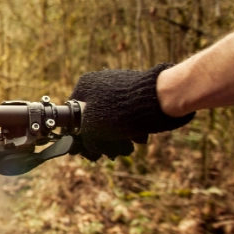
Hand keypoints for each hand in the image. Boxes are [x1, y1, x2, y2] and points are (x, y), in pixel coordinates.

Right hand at [68, 63, 194, 160]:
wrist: (159, 98)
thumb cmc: (120, 111)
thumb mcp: (92, 128)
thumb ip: (84, 137)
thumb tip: (88, 147)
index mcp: (85, 85)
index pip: (75, 112)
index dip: (80, 132)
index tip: (89, 147)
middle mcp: (100, 82)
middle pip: (95, 116)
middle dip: (102, 136)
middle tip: (110, 151)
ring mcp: (120, 85)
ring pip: (113, 117)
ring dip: (117, 135)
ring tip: (126, 147)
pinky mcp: (137, 91)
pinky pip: (128, 113)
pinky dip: (130, 127)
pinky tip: (137, 137)